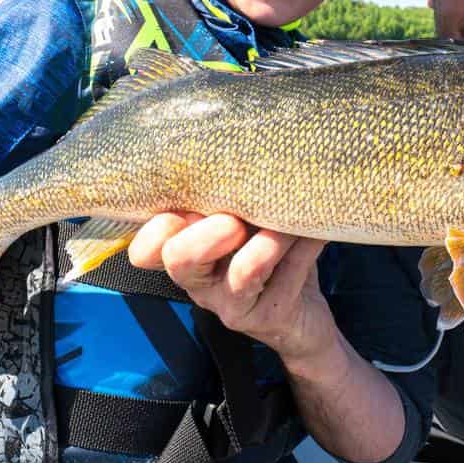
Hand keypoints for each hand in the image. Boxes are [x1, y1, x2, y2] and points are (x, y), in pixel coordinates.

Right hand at [128, 212, 335, 363]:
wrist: (303, 316)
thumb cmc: (265, 254)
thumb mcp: (241, 223)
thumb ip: (227, 197)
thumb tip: (238, 145)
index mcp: (184, 256)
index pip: (145, 250)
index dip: (155, 228)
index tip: (187, 204)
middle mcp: (200, 283)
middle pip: (180, 259)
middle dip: (207, 232)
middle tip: (236, 219)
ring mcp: (233, 306)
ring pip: (243, 272)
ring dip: (272, 237)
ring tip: (292, 218)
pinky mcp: (269, 317)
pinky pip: (289, 276)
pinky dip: (305, 246)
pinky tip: (317, 230)